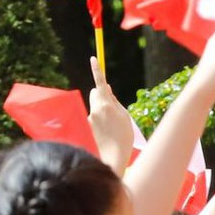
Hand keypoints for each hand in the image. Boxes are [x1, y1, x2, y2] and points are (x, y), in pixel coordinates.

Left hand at [86, 56, 134, 175]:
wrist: (114, 155)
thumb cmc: (123, 136)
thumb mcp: (125, 116)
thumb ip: (115, 102)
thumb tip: (107, 90)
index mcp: (106, 105)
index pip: (100, 83)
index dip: (97, 70)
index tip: (93, 58)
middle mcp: (95, 108)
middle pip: (96, 93)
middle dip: (102, 94)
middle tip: (114, 105)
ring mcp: (90, 116)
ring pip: (96, 104)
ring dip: (103, 108)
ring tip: (114, 124)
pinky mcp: (89, 123)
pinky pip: (96, 115)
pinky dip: (102, 118)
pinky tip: (109, 130)